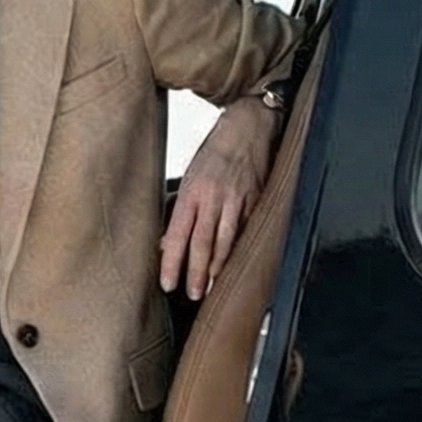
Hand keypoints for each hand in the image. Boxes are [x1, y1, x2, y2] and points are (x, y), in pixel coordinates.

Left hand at [161, 96, 278, 299]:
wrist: (247, 128)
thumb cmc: (214, 153)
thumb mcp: (189, 177)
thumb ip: (180, 210)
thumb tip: (166, 242)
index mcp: (192, 191)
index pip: (178, 234)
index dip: (172, 261)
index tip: (167, 282)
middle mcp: (213, 197)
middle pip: (202, 243)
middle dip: (196, 272)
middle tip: (192, 294)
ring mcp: (237, 200)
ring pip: (226, 242)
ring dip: (218, 268)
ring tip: (211, 287)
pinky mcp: (255, 201)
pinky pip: (245, 231)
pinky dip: (238, 251)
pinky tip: (234, 267)